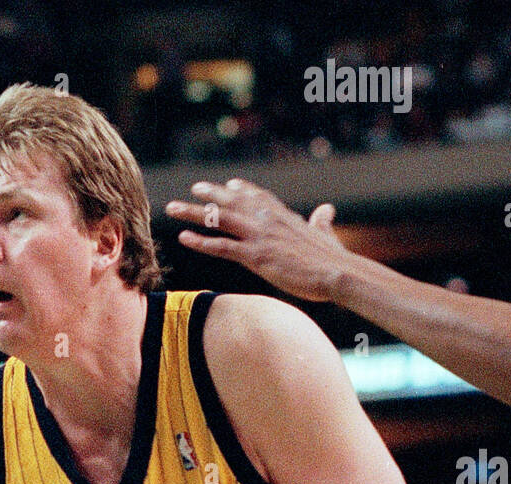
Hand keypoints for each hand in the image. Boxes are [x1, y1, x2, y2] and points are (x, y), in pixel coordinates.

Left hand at [165, 178, 349, 301]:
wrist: (337, 272)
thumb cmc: (334, 259)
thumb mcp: (326, 233)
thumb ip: (322, 221)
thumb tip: (326, 210)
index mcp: (283, 215)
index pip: (257, 196)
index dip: (240, 190)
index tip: (227, 185)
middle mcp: (267, 220)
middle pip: (232, 202)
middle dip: (211, 193)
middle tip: (194, 188)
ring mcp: (260, 236)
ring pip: (219, 219)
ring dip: (194, 213)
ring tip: (173, 208)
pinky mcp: (256, 256)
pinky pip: (221, 247)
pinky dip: (201, 242)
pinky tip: (184, 239)